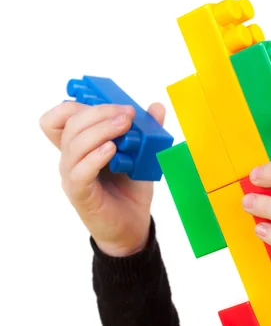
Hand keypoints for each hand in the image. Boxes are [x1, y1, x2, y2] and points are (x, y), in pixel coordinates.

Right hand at [40, 100, 165, 256]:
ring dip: (101, 129)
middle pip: (69, 124)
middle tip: (126, 113)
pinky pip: (79, 172)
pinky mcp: (80, 194)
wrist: (133, 223)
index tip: (106, 102)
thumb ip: (147, 129)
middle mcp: (71, 158)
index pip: (59, 118)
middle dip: (99, 111)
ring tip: (124, 126)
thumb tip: (156, 106)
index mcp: (80, 145)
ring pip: (73, 144)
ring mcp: (73, 175)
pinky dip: (95, 156)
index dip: (75, 104)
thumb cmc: (131, 186)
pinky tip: (112, 150)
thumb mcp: (142, 153)